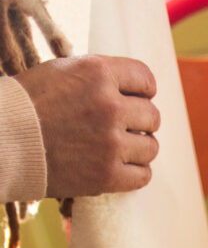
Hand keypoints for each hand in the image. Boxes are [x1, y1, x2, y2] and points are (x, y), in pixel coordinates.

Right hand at [16, 54, 160, 196]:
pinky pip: (143, 175)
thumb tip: (130, 87)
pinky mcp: (107, 175)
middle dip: (141, 121)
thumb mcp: (62, 71)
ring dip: (139, 148)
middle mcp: (109, 106)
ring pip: (150, 146)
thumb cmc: (30, 104)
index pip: (146, 79)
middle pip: (152, 115)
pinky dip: (136, 172)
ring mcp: (110, 143)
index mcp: (98, 73)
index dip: (143, 91)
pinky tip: (121, 167)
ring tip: (121, 148)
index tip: (136, 99)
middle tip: (124, 127)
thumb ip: (98, 77)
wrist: (5, 140)